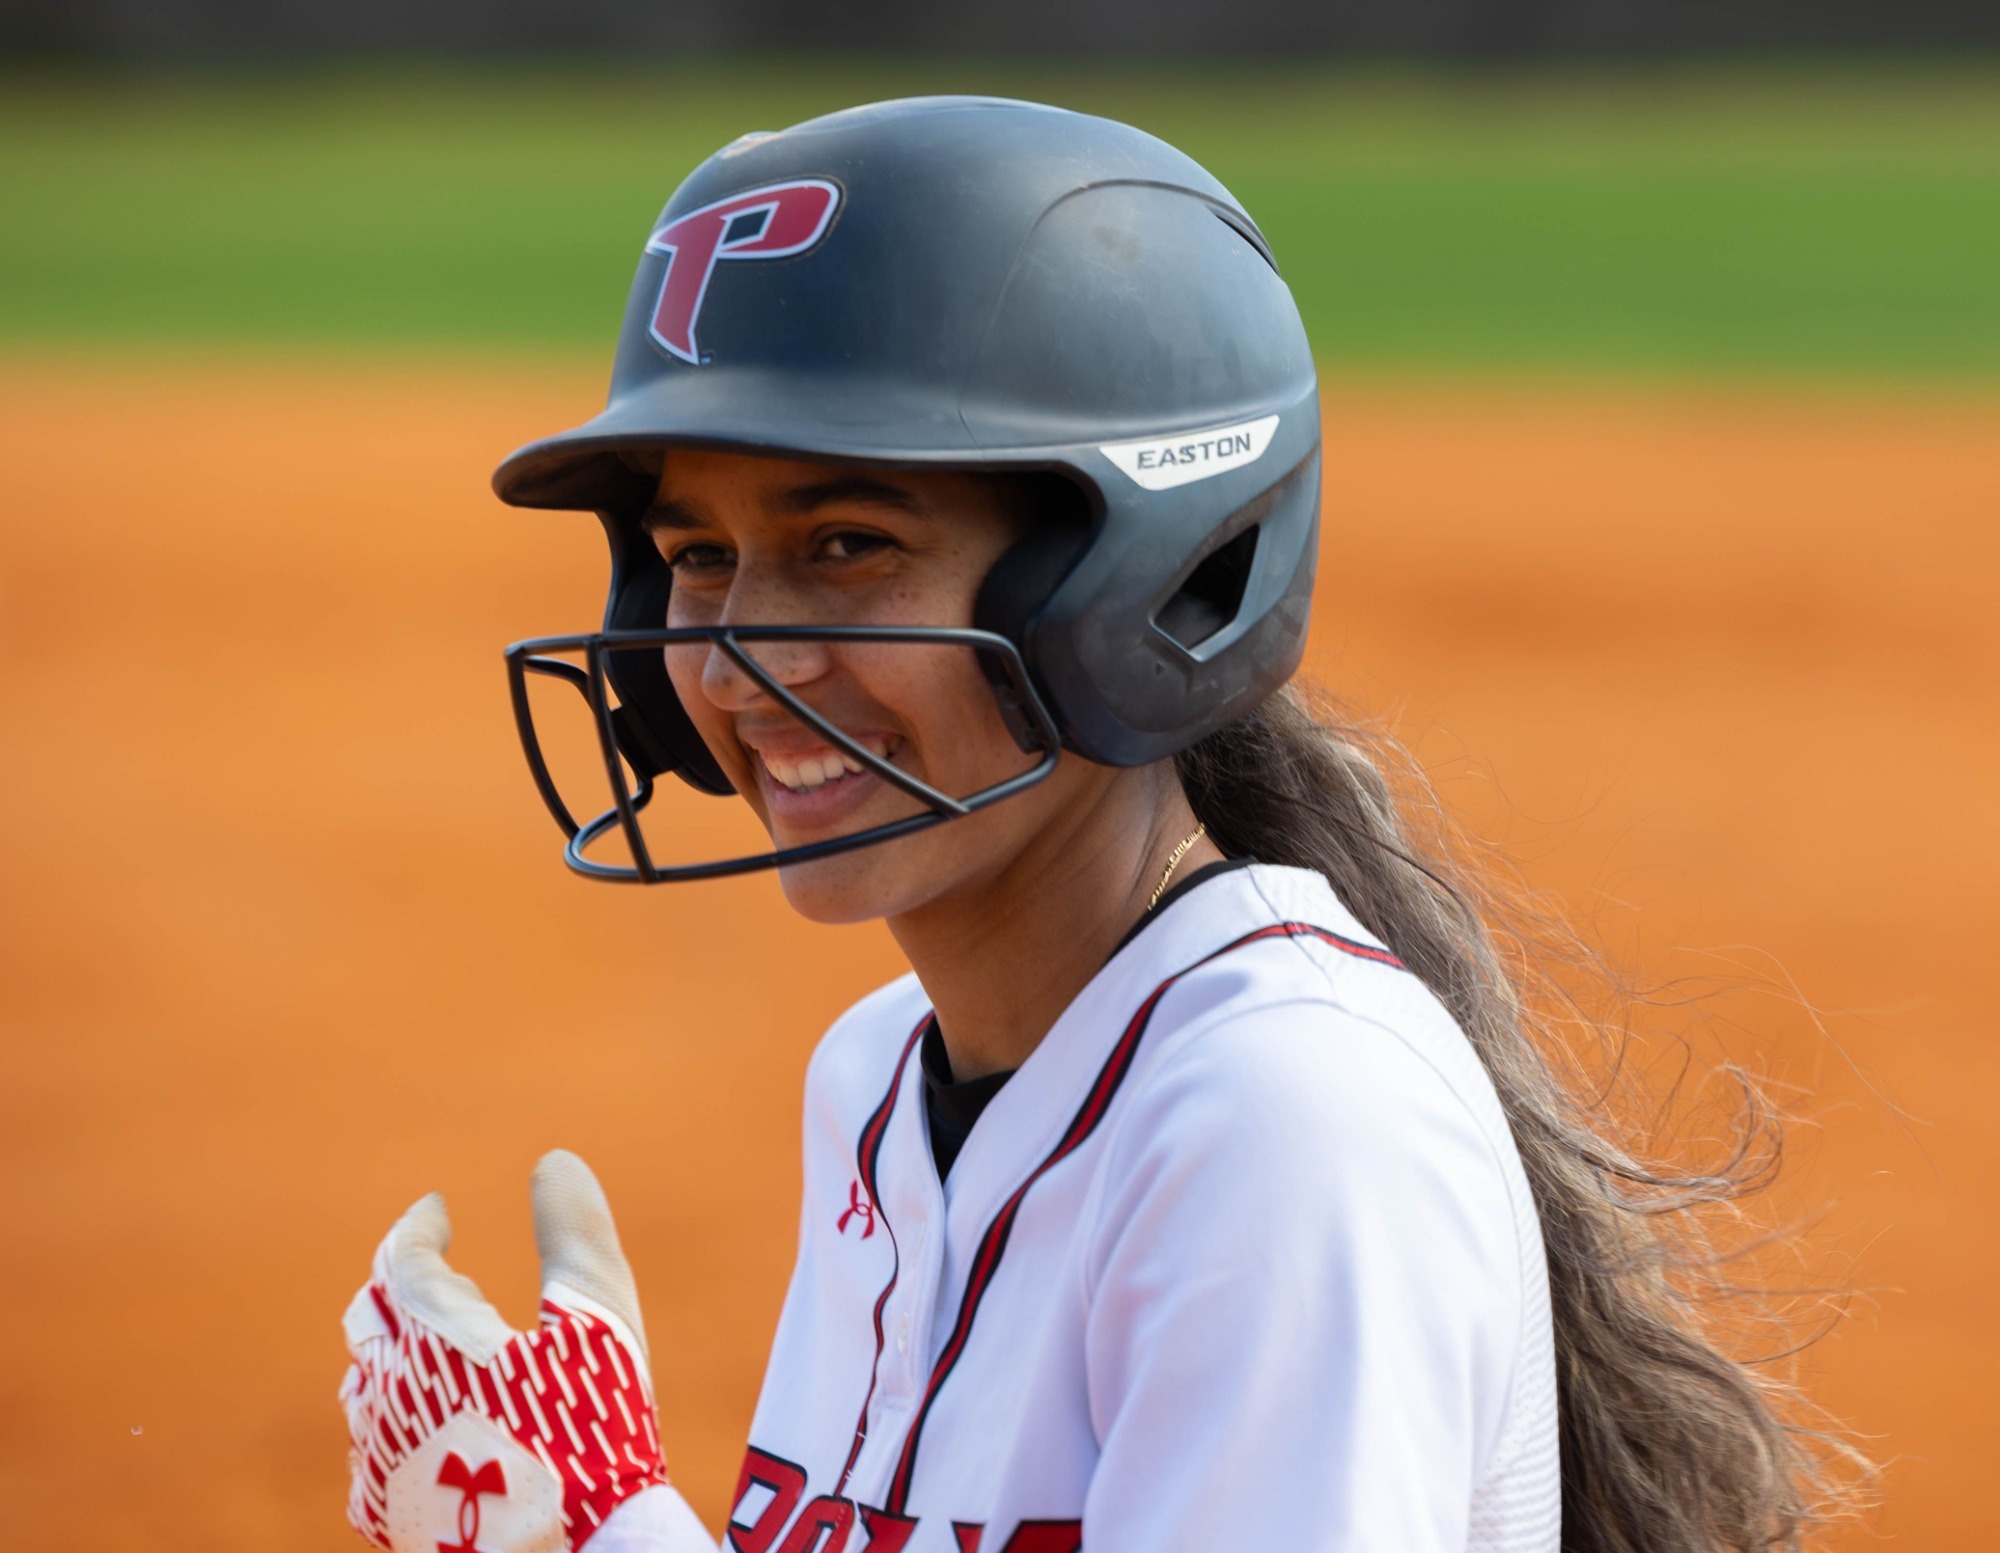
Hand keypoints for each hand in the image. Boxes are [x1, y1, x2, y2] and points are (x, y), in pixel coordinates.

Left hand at [340, 1150, 668, 1551]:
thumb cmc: (592, 1433)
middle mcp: (386, 1390)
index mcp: (431, 1334)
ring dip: (396, 1351)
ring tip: (438, 1345)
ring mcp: (378, 1457)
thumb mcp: (600, 1316)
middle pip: (370, 1317)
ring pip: (366, 1384)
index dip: (420, 1226)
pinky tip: (431, 1427)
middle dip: (400, 1282)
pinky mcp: (385, 1511)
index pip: (402, 1257)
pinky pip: (370, 1449)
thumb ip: (576, 1230)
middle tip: (434, 1267)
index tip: (436, 1210)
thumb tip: (554, 1161)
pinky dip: (395, 1417)